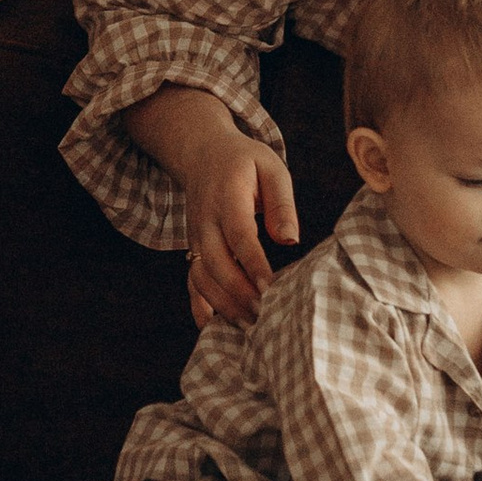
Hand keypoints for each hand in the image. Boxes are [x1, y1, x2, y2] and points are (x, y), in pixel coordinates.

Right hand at [184, 138, 301, 326]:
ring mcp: (196, 236)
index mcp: (227, 196)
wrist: (202, 154)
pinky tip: (212, 325)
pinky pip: (190, 279)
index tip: (271, 289)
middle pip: (217, 263)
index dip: (254, 265)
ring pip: (201, 277)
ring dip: (223, 304)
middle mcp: (205, 220)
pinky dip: (198, 304)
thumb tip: (290, 239)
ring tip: (251, 326)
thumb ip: (281, 202)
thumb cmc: (244, 162)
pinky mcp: (194, 247)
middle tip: (267, 316)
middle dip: (241, 293)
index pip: (240, 236)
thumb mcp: (271, 167)